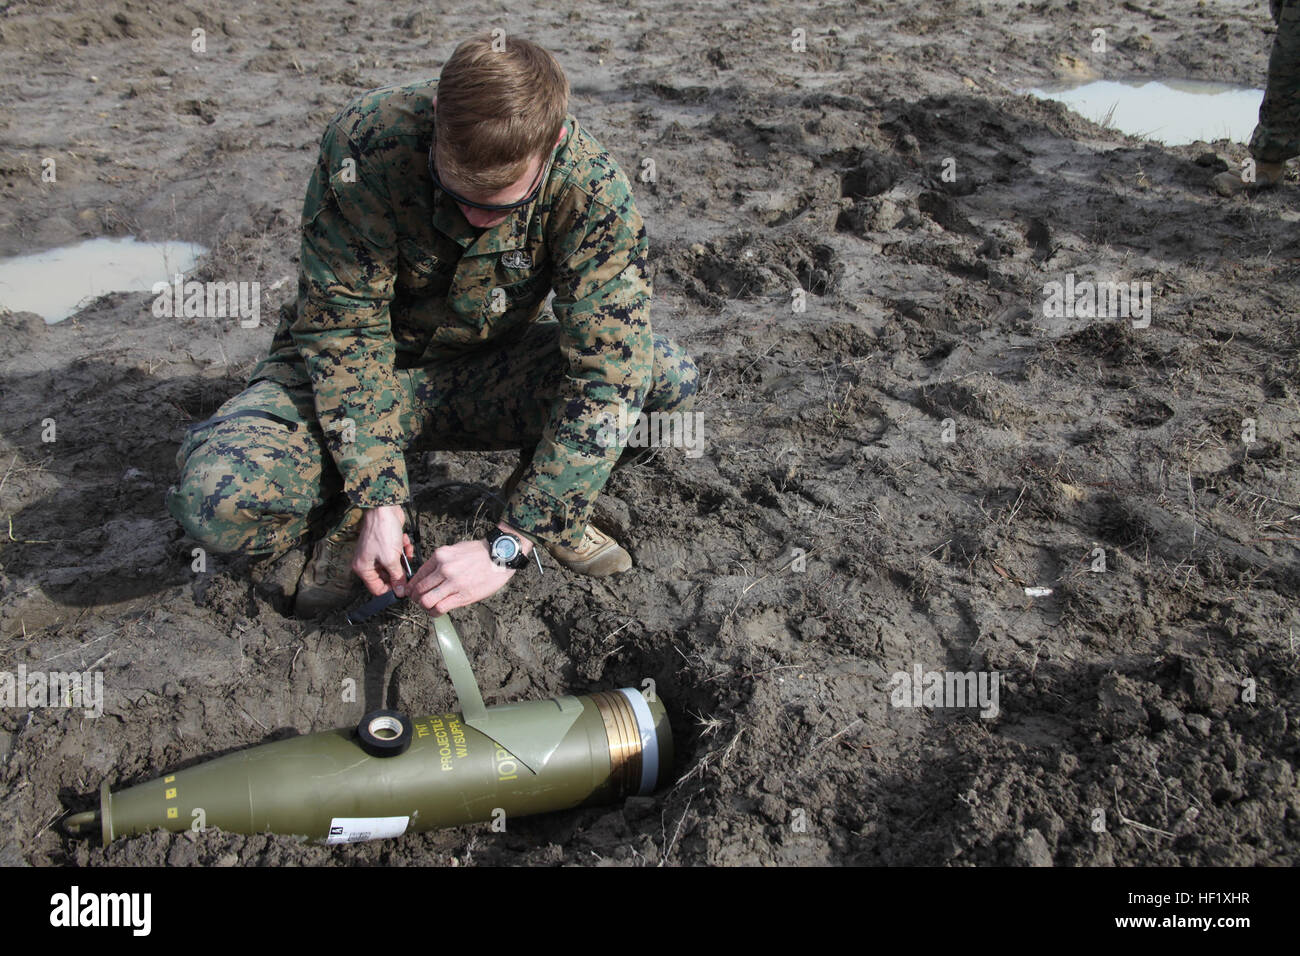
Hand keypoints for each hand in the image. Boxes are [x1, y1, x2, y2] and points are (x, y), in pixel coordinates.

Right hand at [352, 504, 415, 596]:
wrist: (385, 508)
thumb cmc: (383, 531)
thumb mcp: (391, 559)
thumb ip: (396, 577)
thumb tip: (400, 592)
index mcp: (363, 568)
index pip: (376, 588)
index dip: (391, 590)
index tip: (404, 589)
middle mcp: (367, 562)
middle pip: (386, 577)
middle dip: (399, 572)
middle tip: (409, 569)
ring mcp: (375, 553)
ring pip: (393, 565)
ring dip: (403, 560)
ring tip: (406, 552)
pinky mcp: (384, 545)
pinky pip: (396, 554)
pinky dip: (403, 550)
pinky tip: (405, 543)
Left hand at [406, 524, 530, 612]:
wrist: (500, 555)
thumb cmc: (479, 553)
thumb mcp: (455, 549)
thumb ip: (441, 561)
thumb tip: (429, 575)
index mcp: (440, 556)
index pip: (417, 575)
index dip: (412, 587)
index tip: (413, 592)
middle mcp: (443, 568)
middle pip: (419, 589)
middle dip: (416, 598)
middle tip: (419, 601)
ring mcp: (453, 582)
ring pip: (426, 600)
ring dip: (424, 607)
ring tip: (428, 607)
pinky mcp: (463, 595)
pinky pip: (440, 608)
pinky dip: (434, 613)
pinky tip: (437, 612)